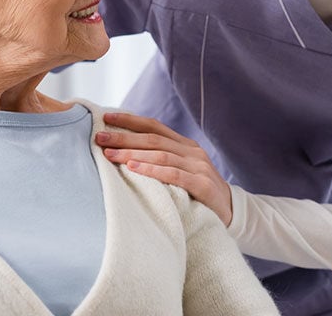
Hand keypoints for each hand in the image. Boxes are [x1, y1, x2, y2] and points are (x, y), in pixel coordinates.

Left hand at [98, 112, 233, 225]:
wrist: (232, 213)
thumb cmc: (197, 194)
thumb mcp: (181, 171)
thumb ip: (161, 161)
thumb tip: (123, 153)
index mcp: (185, 145)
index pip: (154, 126)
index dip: (130, 120)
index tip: (106, 118)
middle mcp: (192, 151)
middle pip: (153, 138)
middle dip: (124, 137)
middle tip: (99, 137)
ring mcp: (198, 167)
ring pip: (160, 154)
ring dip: (132, 153)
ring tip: (109, 154)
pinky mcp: (203, 185)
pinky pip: (174, 174)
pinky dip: (152, 170)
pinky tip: (133, 168)